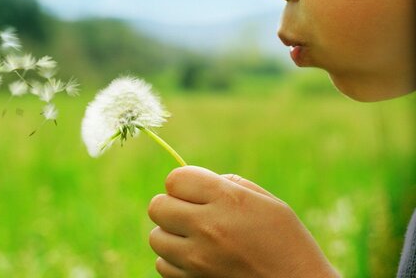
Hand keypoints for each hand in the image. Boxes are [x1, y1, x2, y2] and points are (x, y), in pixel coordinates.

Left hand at [148, 166, 339, 277]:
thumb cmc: (288, 242)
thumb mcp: (267, 202)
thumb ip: (228, 184)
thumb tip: (195, 182)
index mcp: (227, 200)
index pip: (175, 179)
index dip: (183, 182)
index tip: (194, 190)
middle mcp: (207, 228)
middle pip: (157, 206)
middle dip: (171, 205)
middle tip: (190, 213)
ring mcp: (198, 259)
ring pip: (155, 237)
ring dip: (170, 235)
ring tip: (194, 237)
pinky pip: (162, 265)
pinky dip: (173, 261)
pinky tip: (195, 258)